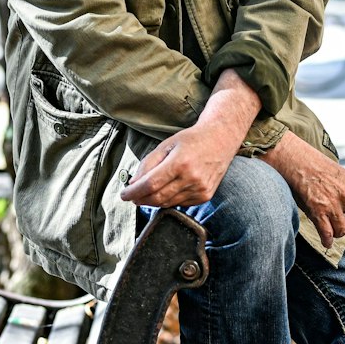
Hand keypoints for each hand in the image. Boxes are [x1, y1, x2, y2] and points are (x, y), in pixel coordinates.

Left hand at [120, 68, 259, 207]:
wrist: (221, 140)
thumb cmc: (191, 140)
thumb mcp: (166, 145)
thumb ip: (148, 164)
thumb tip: (133, 184)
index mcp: (179, 163)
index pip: (150, 185)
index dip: (133, 192)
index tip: (123, 195)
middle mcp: (191, 178)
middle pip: (157, 198)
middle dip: (141, 199)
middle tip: (132, 196)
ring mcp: (200, 189)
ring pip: (168, 203)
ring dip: (153, 201)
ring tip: (147, 193)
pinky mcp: (205, 196)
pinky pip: (180, 203)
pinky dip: (169, 200)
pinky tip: (167, 190)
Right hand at [260, 132, 344, 246]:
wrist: (297, 160)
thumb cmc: (317, 167)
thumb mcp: (342, 175)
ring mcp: (332, 204)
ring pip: (343, 231)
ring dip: (338, 233)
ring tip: (332, 230)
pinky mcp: (317, 211)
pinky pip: (327, 233)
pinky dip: (327, 241)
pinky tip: (326, 242)